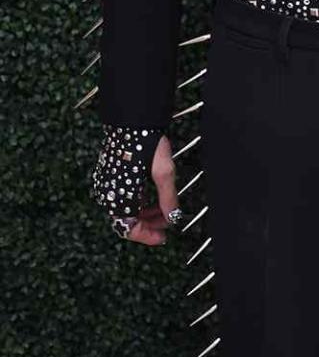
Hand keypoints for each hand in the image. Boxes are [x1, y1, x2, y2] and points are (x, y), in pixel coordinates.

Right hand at [92, 128, 180, 244]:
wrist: (131, 119)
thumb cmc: (146, 143)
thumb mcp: (163, 172)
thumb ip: (168, 198)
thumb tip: (173, 217)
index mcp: (119, 197)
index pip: (129, 229)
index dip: (147, 236)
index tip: (163, 237)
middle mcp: (109, 194)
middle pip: (126, 221)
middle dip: (148, 225)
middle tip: (167, 224)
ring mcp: (106, 184)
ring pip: (124, 210)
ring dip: (143, 214)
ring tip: (162, 211)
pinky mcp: (108, 176)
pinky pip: (121, 198)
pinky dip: (136, 202)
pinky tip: (150, 198)